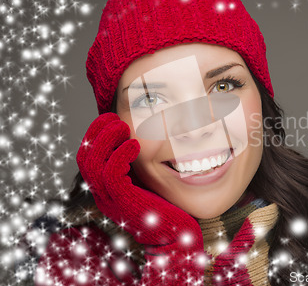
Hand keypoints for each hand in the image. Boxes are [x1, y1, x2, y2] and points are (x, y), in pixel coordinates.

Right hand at [76, 113, 206, 282]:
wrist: (175, 238)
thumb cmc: (164, 208)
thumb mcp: (146, 182)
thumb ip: (137, 167)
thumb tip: (139, 139)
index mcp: (106, 190)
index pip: (87, 158)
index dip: (94, 135)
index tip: (110, 118)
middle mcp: (103, 195)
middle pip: (84, 158)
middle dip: (95, 133)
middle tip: (114, 118)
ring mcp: (112, 200)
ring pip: (94, 164)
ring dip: (106, 139)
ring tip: (122, 125)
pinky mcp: (125, 203)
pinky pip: (112, 174)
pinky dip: (121, 154)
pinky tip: (135, 145)